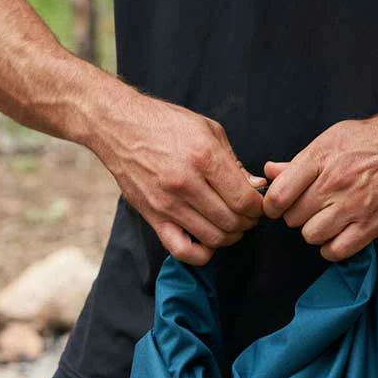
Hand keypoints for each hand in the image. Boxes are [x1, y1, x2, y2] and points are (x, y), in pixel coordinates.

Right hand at [95, 94, 264, 265]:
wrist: (119, 126)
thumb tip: (256, 187)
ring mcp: (167, 203)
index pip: (244, 199)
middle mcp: (186, 183)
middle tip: (247, 214)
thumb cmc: (165, 123)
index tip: (257, 204)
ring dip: (230, 236)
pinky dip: (201, 253)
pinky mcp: (153, 216)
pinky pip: (182, 250)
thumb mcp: (208, 130)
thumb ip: (234, 162)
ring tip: (231, 224)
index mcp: (204, 157)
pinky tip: (207, 240)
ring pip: (213, 238)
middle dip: (248, 222)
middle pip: (232, 221)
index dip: (258, 207)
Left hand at [262, 107, 377, 260]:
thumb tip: (270, 172)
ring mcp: (354, 205)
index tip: (277, 207)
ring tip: (326, 219)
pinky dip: (332, 248)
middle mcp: (335, 183)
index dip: (272, 206)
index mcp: (321, 158)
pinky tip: (337, 235)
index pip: (279, 195)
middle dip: (296, 215)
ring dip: (314, 231)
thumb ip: (300, 161)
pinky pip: (337, 251)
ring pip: (311, 236)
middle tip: (310, 207)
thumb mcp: (333, 138)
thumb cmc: (376, 138)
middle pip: (293, 218)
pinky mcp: (373, 224)